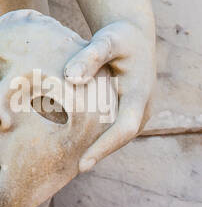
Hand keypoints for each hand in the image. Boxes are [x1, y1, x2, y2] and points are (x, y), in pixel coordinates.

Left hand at [63, 19, 155, 170]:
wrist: (134, 35)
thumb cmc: (118, 37)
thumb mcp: (106, 40)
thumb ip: (89, 57)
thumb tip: (70, 78)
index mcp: (140, 93)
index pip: (124, 128)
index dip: (104, 148)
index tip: (82, 165)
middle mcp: (143, 108)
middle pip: (119, 139)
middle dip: (95, 154)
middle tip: (64, 171)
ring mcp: (138, 112)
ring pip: (116, 136)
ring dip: (95, 148)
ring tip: (64, 162)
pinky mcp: (128, 112)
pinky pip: (112, 129)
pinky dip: (94, 137)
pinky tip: (70, 145)